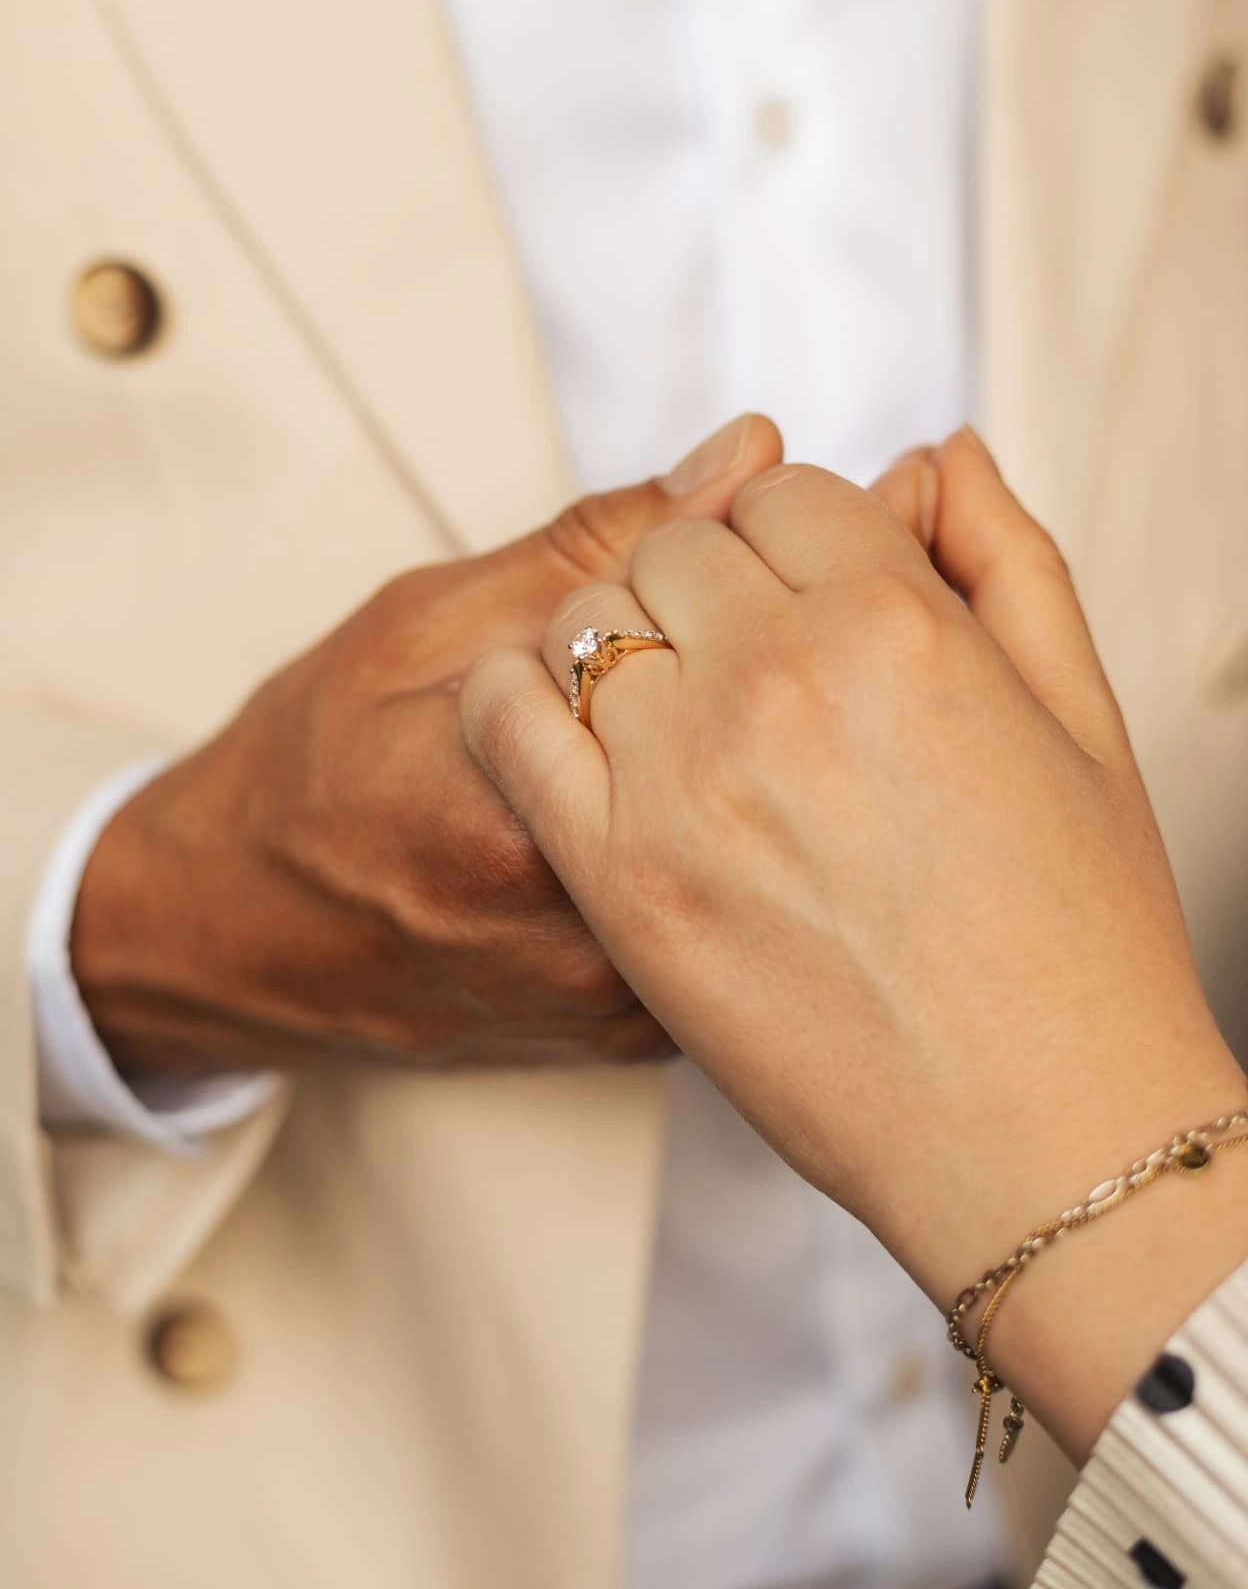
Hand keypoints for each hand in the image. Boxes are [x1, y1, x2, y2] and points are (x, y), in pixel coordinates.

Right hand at [70, 414, 783, 1076]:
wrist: (235, 932)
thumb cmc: (311, 766)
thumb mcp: (427, 622)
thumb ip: (597, 544)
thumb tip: (749, 450)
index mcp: (525, 819)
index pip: (738, 680)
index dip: (765, 603)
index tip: (748, 568)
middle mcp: (584, 936)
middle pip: (767, 778)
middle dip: (776, 689)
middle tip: (727, 644)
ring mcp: (617, 1004)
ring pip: (766, 857)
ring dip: (764, 773)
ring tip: (711, 720)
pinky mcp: (636, 1036)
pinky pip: (740, 922)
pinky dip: (737, 850)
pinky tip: (700, 802)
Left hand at [463, 429, 1246, 1456]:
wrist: (1035, 1132)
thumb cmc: (1074, 938)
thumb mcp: (1081, 719)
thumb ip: (1006, 559)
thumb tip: (936, 456)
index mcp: (897, 621)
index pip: (786, 490)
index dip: (794, 532)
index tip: (800, 585)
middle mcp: (779, 679)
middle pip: (680, 545)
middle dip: (712, 578)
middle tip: (746, 653)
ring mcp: (684, 776)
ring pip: (589, 617)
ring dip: (623, 636)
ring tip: (671, 703)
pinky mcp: (614, 876)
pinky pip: (506, 718)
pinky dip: (512, 693)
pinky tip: (558, 719)